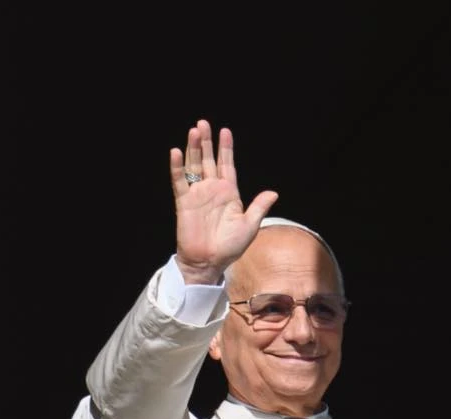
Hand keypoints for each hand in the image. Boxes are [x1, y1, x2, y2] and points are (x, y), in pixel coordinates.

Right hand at [169, 120, 278, 283]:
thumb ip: (259, 207)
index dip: (225, 149)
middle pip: (208, 160)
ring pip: (193, 166)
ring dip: (193, 148)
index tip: (225, 131)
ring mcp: (197, 194)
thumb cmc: (231, 247)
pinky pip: (179, 181)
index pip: (226, 165)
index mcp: (229, 193)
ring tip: (193, 131)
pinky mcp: (184, 202)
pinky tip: (176, 152)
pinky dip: (177, 167)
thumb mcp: (250, 226)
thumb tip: (273, 192)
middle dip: (206, 142)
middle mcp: (212, 190)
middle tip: (203, 123)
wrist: (210, 262)